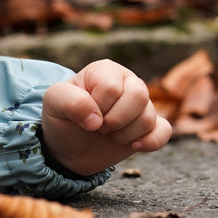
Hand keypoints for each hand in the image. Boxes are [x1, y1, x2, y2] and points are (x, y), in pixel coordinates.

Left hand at [41, 60, 171, 176]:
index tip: (84, 115)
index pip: (112, 87)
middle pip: (139, 95)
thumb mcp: (53, 103)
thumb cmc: (62, 117)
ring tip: (107, 134)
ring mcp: (142, 104)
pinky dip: (150, 142)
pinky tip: (133, 146)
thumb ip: (70, 101)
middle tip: (99, 127)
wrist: (69, 147)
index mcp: (105, 70)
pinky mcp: (151, 126)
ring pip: (149, 116)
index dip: (97, 108)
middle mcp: (127, 82)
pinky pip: (164, 131)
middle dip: (115, 120)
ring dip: (124, 134)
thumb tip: (96, 119)